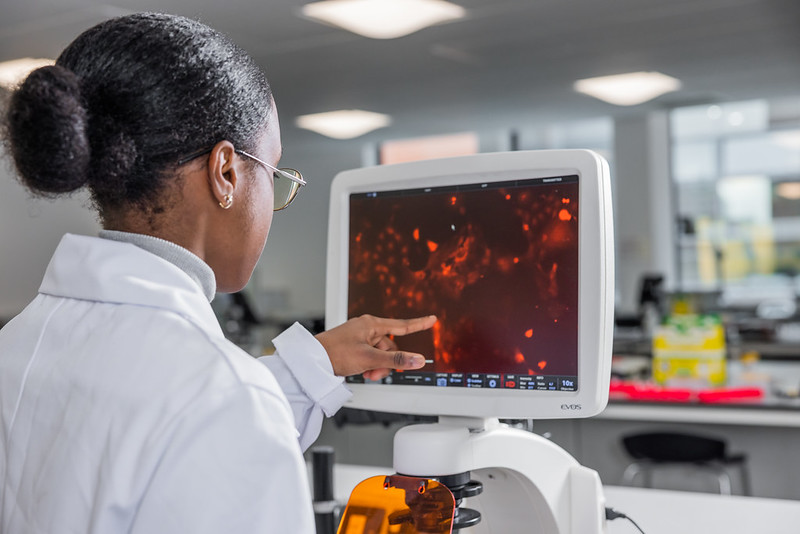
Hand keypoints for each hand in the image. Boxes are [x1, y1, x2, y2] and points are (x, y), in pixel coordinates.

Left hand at [316, 314, 436, 380]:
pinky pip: (370, 357)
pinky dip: (368, 366)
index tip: (432, 320)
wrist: (312, 361)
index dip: (419, 324)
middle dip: (386, 362)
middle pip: (390, 346)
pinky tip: (360, 372)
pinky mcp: (354, 347)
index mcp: (371, 324)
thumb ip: (396, 360)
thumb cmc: (335, 353)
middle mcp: (366, 329)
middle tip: (374, 373)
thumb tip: (417, 359)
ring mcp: (359, 338)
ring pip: (380, 355)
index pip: (402, 325)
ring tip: (364, 373)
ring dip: (377, 367)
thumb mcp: (369, 358)